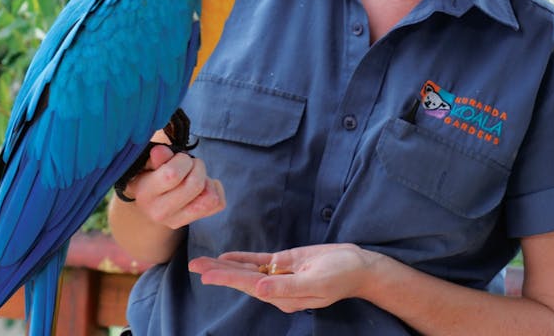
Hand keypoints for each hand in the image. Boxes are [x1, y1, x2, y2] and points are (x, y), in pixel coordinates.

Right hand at [120, 144, 224, 229]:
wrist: (149, 202)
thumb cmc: (150, 175)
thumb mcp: (149, 164)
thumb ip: (156, 158)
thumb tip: (160, 151)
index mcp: (144, 194)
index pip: (173, 175)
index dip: (182, 160)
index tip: (178, 157)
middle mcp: (160, 212)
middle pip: (196, 185)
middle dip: (197, 166)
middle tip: (189, 164)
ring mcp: (178, 220)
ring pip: (210, 198)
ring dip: (207, 180)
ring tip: (195, 176)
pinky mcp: (194, 221)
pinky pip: (219, 203)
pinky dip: (215, 188)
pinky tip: (202, 185)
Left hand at [190, 243, 381, 313]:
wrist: (358, 266)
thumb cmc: (341, 276)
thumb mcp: (316, 283)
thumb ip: (287, 288)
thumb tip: (259, 290)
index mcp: (283, 296)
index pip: (249, 286)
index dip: (227, 279)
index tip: (206, 275)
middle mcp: (277, 287)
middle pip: (242, 279)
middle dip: (218, 272)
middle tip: (194, 265)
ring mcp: (280, 275)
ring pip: (247, 270)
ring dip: (226, 265)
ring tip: (202, 262)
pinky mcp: (285, 263)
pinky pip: (259, 262)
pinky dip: (243, 259)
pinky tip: (227, 257)